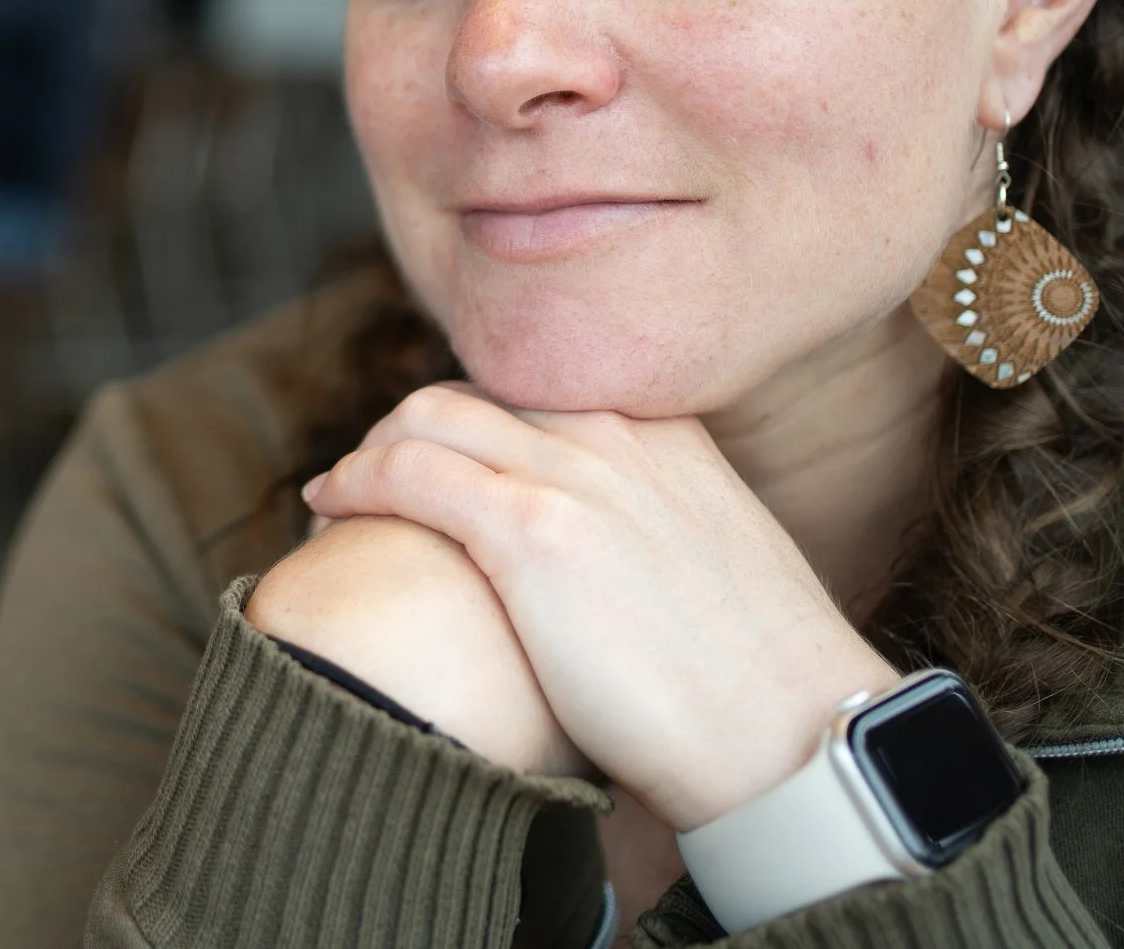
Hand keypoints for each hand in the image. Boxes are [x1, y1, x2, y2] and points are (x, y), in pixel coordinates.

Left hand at [302, 385, 897, 830]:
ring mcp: (574, 473)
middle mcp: (614, 432)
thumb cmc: (755, 683)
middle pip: (468, 393)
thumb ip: (651, 528)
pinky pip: (407, 474)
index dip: (465, 423)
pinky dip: (354, 482)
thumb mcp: (710, 559)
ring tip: (337, 496)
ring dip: (368, 452)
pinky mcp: (533, 531)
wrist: (794, 732)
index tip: (428, 461)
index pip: (529, 391)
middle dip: (404, 430)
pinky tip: (329, 508)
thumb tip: (607, 563)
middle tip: (364, 481)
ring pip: (425, 419)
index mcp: (661, 432)